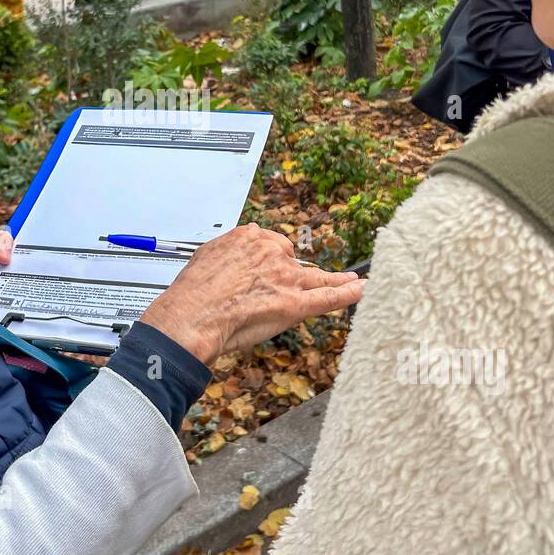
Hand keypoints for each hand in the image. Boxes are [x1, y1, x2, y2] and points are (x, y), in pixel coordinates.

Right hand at [140, 224, 364, 365]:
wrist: (193, 316)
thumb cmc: (193, 294)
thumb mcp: (206, 258)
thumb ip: (226, 256)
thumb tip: (231, 260)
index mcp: (248, 238)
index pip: (271, 245)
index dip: (269, 261)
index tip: (270, 270)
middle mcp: (270, 253)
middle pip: (292, 259)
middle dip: (289, 273)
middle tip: (278, 289)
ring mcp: (285, 277)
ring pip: (316, 276)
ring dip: (335, 278)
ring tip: (352, 280)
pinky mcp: (295, 303)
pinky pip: (328, 296)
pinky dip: (347, 294)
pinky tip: (360, 290)